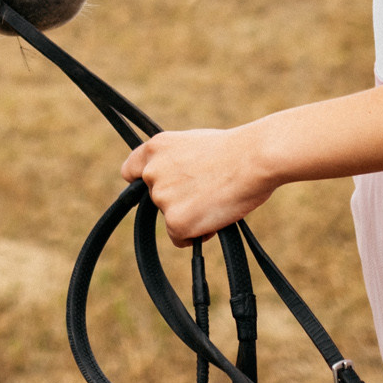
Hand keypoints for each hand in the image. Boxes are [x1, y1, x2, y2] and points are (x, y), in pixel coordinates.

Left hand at [121, 127, 281, 244]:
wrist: (253, 159)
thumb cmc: (235, 150)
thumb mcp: (194, 143)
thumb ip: (176, 160)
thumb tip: (176, 181)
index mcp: (155, 148)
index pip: (130, 171)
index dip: (142, 184)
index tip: (155, 191)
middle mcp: (151, 172)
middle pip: (156, 200)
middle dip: (177, 202)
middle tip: (205, 194)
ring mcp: (161, 198)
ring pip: (171, 219)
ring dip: (190, 217)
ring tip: (216, 201)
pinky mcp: (174, 221)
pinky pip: (180, 238)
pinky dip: (195, 235)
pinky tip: (214, 218)